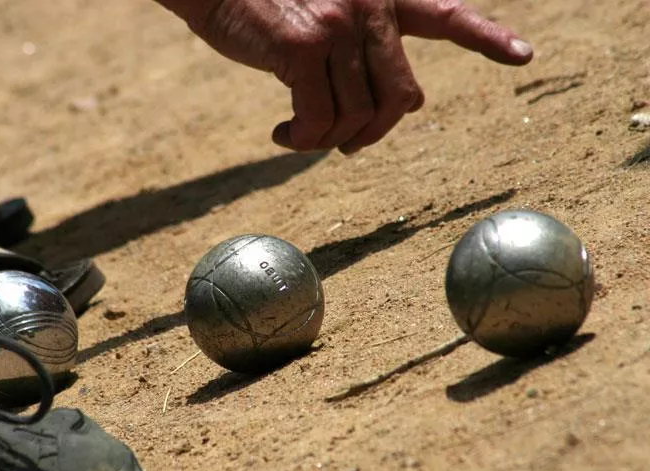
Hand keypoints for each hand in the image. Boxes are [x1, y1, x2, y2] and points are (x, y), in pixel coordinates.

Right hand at [176, 0, 532, 153]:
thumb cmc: (259, 1)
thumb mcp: (321, 13)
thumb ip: (360, 47)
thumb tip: (400, 103)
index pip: (443, 15)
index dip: (485, 37)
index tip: (522, 56)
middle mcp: (367, 6)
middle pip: (400, 96)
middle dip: (376, 132)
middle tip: (348, 144)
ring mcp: (338, 26)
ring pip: (357, 117)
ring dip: (329, 141)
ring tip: (299, 136)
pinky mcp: (303, 48)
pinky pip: (319, 122)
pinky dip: (303, 142)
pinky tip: (282, 136)